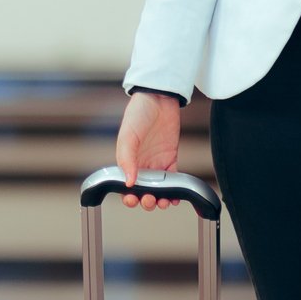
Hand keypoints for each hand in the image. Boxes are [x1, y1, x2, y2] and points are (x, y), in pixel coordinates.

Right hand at [114, 92, 183, 211]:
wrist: (159, 98)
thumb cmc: (138, 113)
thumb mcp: (128, 135)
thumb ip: (126, 159)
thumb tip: (128, 182)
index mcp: (127, 161)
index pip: (126, 185)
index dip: (128, 196)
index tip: (132, 199)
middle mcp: (141, 165)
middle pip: (142, 191)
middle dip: (145, 201)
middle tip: (149, 200)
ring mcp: (156, 163)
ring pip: (158, 190)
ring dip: (160, 199)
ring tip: (163, 202)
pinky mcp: (170, 159)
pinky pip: (173, 180)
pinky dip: (174, 191)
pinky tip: (174, 197)